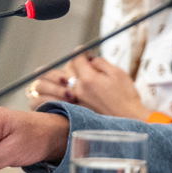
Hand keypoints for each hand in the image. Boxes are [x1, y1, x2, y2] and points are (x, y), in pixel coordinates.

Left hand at [29, 55, 150, 120]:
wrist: (129, 120)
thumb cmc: (126, 96)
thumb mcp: (118, 73)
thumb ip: (101, 63)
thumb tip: (89, 60)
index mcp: (88, 78)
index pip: (76, 59)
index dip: (79, 53)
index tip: (83, 52)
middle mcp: (77, 90)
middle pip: (59, 72)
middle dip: (64, 66)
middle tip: (70, 65)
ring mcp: (72, 102)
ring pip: (49, 87)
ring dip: (46, 80)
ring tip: (42, 76)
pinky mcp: (71, 112)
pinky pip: (49, 103)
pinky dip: (43, 97)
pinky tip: (42, 95)